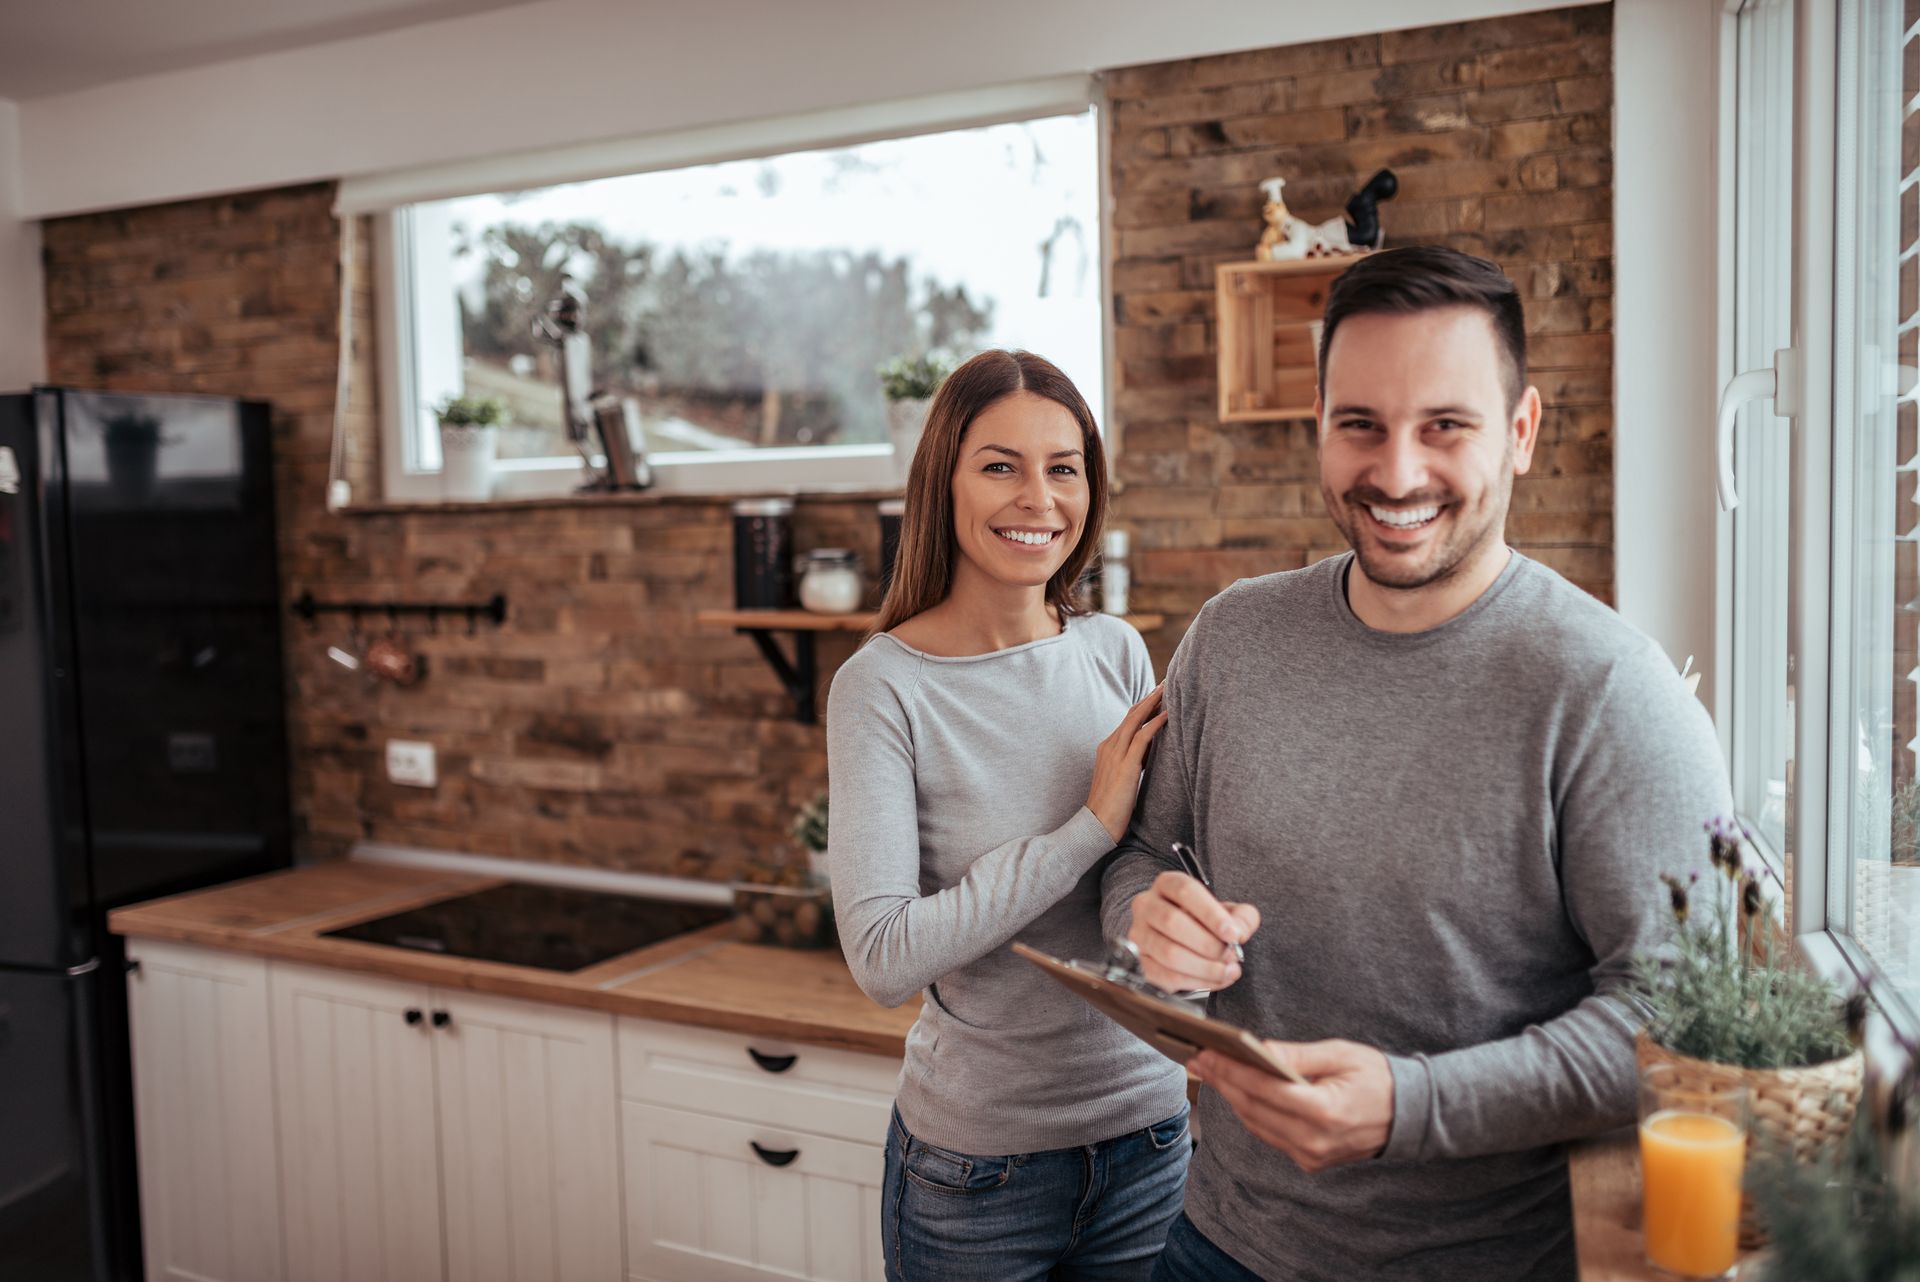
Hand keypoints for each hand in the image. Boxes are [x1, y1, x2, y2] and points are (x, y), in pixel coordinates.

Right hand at [1087, 686, 1168, 840]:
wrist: (1096, 824)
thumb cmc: (1110, 807)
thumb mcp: (1121, 778)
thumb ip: (1132, 762)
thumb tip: (1150, 753)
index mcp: (1106, 748)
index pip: (1127, 721)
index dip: (1143, 706)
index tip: (1158, 695)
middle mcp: (1109, 746)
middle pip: (1132, 714)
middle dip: (1150, 698)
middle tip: (1166, 683)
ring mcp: (1116, 754)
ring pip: (1135, 720)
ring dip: (1153, 703)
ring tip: (1169, 691)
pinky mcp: (1125, 765)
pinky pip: (1142, 737)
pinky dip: (1155, 723)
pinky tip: (1167, 714)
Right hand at [1126, 871, 1258, 991]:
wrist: (1186, 941)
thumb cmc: (1206, 923)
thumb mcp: (1229, 912)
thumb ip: (1242, 917)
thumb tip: (1238, 932)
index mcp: (1167, 884)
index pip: (1185, 891)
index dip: (1211, 914)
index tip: (1233, 934)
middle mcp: (1147, 905)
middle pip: (1172, 922)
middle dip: (1208, 944)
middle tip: (1231, 955)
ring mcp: (1139, 934)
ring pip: (1168, 953)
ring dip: (1204, 967)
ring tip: (1227, 970)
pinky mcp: (1140, 962)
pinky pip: (1165, 976)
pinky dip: (1196, 982)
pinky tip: (1216, 979)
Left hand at [1189, 1039, 1393, 1172]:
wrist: (1411, 1115)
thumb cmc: (1378, 1078)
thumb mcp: (1340, 1055)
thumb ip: (1296, 1056)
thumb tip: (1257, 1049)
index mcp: (1324, 1112)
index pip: (1263, 1090)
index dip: (1230, 1070)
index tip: (1205, 1051)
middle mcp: (1314, 1141)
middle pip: (1253, 1109)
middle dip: (1222, 1081)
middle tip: (1197, 1057)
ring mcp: (1312, 1156)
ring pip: (1257, 1125)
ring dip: (1232, 1096)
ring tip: (1210, 1070)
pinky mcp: (1310, 1162)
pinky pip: (1270, 1135)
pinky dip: (1251, 1112)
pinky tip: (1237, 1090)